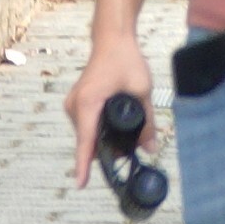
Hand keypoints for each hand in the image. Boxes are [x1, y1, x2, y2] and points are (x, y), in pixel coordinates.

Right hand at [65, 28, 151, 186]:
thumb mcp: (142, 91)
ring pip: (88, 134)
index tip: (80, 184)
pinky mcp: (77, 104)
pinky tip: (117, 124)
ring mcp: (73, 105)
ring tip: (128, 124)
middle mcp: (75, 106)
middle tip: (133, 145)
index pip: (85, 141)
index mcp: (88, 103)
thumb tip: (151, 149)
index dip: (83, 165)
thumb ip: (147, 122)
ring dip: (104, 138)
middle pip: (89, 141)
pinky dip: (100, 130)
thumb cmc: (125, 60)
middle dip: (108, 150)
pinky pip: (87, 126)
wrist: (112, 39)